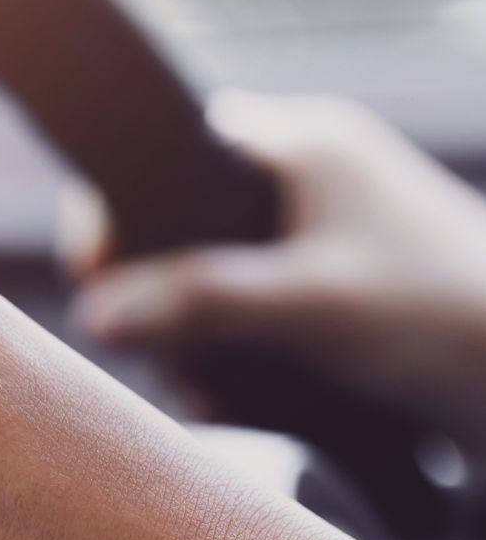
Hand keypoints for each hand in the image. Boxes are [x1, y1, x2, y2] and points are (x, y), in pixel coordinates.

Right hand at [71, 92, 485, 440]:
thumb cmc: (447, 321)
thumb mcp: (311, 306)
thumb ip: (201, 302)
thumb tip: (92, 313)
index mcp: (303, 141)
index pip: (170, 147)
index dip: (121, 208)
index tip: (97, 273)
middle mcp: (310, 174)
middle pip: (182, 222)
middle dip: (161, 295)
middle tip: (170, 353)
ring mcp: (324, 233)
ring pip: (212, 273)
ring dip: (200, 336)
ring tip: (210, 388)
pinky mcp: (337, 292)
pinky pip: (250, 310)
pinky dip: (236, 354)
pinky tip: (238, 399)